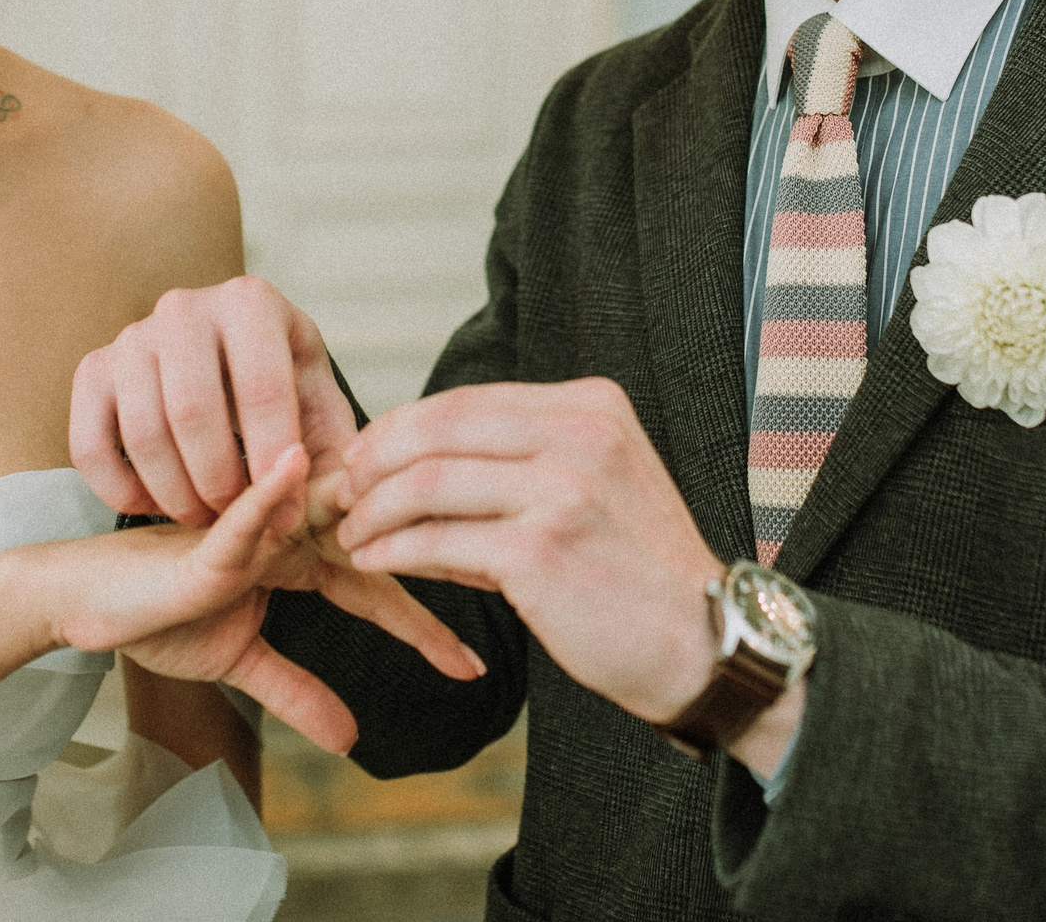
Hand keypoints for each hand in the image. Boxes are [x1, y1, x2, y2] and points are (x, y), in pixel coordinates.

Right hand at [51, 448, 485, 753]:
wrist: (82, 600)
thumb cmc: (158, 614)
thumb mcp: (241, 663)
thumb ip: (296, 692)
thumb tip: (351, 740)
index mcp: (296, 558)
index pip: (376, 586)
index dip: (423, 622)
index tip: (473, 665)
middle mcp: (281, 533)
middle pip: (370, 537)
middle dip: (429, 554)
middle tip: (493, 570)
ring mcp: (246, 530)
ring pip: (319, 511)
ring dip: (377, 508)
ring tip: (440, 514)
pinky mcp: (203, 536)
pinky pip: (241, 515)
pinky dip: (268, 494)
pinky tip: (298, 471)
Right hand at [71, 276, 357, 527]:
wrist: (229, 362)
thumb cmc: (284, 392)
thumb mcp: (320, 412)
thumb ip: (334, 456)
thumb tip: (336, 499)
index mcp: (252, 302)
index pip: (261, 390)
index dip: (275, 468)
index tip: (287, 521)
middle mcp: (186, 306)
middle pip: (192, 411)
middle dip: (220, 484)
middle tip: (238, 520)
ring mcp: (133, 335)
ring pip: (142, 433)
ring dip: (174, 495)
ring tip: (205, 518)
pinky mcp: (94, 368)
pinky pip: (90, 445)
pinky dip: (119, 491)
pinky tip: (153, 506)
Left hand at [333, 378, 725, 728]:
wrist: (705, 645)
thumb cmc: (639, 576)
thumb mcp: (592, 489)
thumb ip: (517, 468)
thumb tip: (415, 470)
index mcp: (592, 406)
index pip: (468, 401)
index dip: (402, 426)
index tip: (364, 456)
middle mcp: (580, 433)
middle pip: (438, 428)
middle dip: (374, 459)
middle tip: (340, 491)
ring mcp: (563, 488)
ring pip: (428, 481)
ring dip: (373, 509)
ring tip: (350, 532)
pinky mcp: (541, 550)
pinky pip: (437, 541)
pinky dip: (393, 551)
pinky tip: (374, 562)